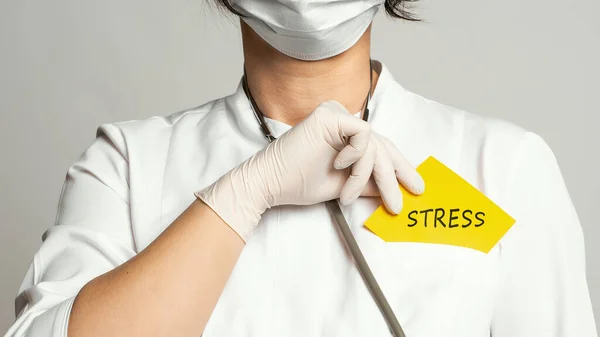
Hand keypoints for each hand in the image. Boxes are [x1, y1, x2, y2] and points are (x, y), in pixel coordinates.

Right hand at [196, 101, 423, 240]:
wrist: (270, 184)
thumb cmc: (298, 184)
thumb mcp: (344, 187)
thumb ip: (368, 183)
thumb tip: (395, 190)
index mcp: (344, 136)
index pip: (380, 148)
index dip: (399, 168)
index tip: (413, 188)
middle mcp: (341, 122)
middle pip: (381, 146)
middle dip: (393, 176)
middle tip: (400, 201)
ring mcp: (335, 115)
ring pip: (373, 144)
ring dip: (365, 175)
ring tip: (347, 194)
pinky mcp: (329, 115)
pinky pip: (363, 134)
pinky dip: (356, 156)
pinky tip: (338, 166)